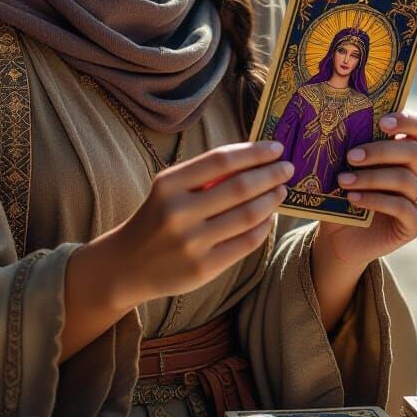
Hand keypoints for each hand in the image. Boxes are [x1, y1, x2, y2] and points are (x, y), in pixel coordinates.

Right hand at [104, 140, 294, 309]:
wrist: (128, 263)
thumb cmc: (157, 217)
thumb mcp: (168, 188)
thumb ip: (204, 174)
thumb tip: (253, 158)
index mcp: (169, 184)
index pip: (221, 160)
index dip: (253, 152)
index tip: (276, 147)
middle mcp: (178, 212)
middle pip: (239, 187)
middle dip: (270, 175)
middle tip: (287, 168)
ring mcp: (191, 243)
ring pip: (247, 216)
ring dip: (271, 200)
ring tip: (281, 190)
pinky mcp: (203, 268)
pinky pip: (245, 244)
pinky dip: (263, 227)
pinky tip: (269, 217)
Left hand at [314, 111, 416, 268]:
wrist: (340, 236)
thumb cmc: (341, 194)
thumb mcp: (343, 168)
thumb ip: (350, 148)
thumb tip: (336, 124)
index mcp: (405, 151)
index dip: (407, 120)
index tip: (382, 122)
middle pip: (412, 151)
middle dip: (379, 151)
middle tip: (350, 157)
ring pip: (405, 179)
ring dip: (371, 178)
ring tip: (343, 181)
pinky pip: (402, 207)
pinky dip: (375, 200)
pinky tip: (353, 199)